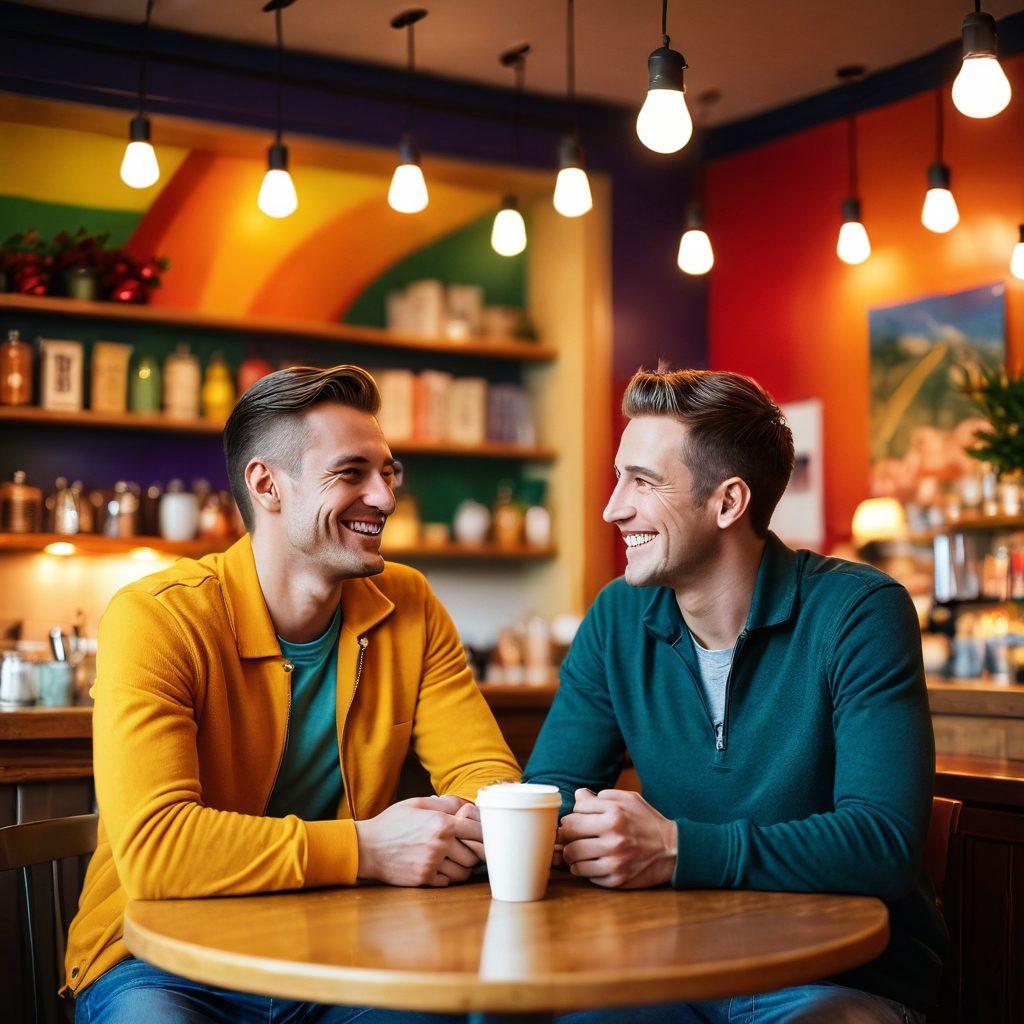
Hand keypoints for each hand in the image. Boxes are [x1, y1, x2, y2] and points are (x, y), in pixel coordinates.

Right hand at [355, 795, 481, 886]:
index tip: (484, 835)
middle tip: (469, 848)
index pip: (477, 830)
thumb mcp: (417, 804)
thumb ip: (445, 804)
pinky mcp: (424, 879)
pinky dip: (448, 877)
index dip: (484, 833)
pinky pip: (448, 882)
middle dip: (474, 851)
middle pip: (474, 854)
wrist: (367, 848)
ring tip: (455, 859)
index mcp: (441, 823)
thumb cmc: (392, 823)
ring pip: (463, 872)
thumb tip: (467, 806)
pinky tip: (440, 867)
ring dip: (463, 866)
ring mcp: (432, 864)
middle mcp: (440, 844)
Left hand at [559, 788, 676, 888]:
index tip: (577, 820)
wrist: (672, 850)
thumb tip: (577, 796)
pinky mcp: (616, 879)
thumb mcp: (628, 800)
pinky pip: (585, 875)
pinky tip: (591, 862)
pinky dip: (583, 869)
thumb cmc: (646, 820)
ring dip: (571, 854)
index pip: (574, 813)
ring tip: (578, 850)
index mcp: (615, 814)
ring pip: (572, 857)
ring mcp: (615, 861)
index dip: (573, 816)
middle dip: (565, 835)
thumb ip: (601, 796)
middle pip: (568, 834)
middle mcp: (614, 837)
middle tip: (570, 836)